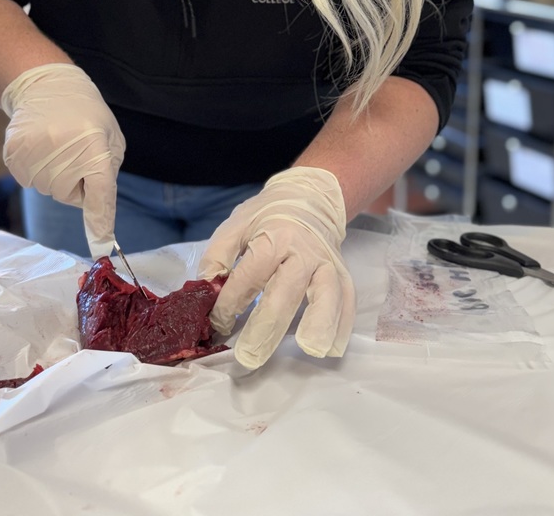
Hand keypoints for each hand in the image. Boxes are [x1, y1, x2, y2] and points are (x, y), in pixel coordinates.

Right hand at [1, 63, 124, 256]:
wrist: (46, 86)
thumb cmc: (86, 115)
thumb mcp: (110, 137)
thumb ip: (106, 173)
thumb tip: (97, 215)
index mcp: (95, 147)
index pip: (100, 193)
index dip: (101, 220)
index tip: (102, 245)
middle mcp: (65, 152)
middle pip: (69, 195)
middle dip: (76, 181)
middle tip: (75, 150)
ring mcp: (35, 154)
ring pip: (48, 189)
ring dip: (55, 174)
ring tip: (56, 143)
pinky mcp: (14, 155)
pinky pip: (28, 181)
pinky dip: (35, 169)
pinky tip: (39, 145)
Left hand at [198, 167, 354, 369]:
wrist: (309, 196)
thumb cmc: (267, 215)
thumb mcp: (236, 224)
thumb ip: (218, 254)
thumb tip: (207, 288)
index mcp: (274, 236)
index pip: (250, 275)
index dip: (230, 303)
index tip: (217, 324)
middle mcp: (303, 251)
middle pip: (286, 291)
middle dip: (266, 327)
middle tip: (248, 357)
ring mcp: (327, 263)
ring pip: (327, 295)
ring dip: (319, 323)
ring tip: (310, 350)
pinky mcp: (343, 274)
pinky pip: (347, 301)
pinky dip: (342, 325)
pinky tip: (331, 348)